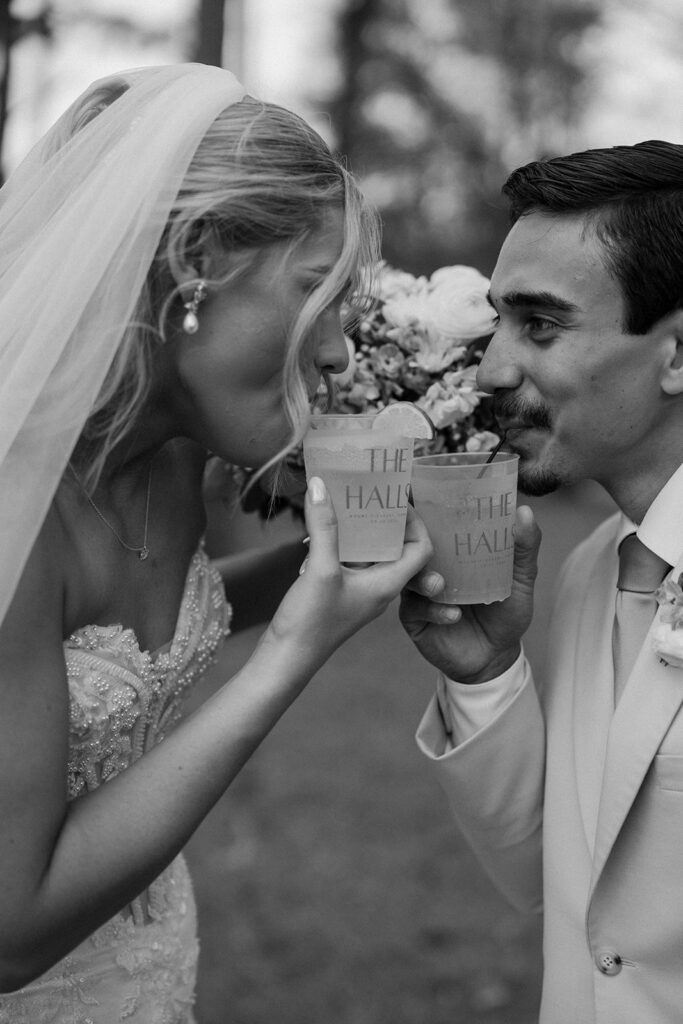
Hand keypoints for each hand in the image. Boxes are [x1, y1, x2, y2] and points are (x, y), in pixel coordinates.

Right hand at [262, 477, 432, 674]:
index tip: (395, 498)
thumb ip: (324, 527)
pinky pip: (352, 561)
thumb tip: (321, 485)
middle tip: (373, 493)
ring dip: (364, 529)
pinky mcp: (341, 592)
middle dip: (388, 520)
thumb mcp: (320, 570)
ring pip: (373, 553)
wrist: (286, 659)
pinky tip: (325, 528)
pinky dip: (345, 542)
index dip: (414, 521)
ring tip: (350, 502)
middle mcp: (380, 587)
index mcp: (388, 583)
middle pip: (398, 547)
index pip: (421, 548)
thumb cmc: (311, 622)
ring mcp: (361, 591)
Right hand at [399, 505, 540, 682]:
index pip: (435, 521)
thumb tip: (524, 510)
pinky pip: (415, 607)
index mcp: (453, 549)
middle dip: (415, 538)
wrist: (495, 658)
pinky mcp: (414, 617)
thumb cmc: (505, 613)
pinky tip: (454, 615)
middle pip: (412, 544)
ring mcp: (419, 590)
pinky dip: (434, 609)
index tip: (422, 489)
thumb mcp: (520, 579)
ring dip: (424, 578)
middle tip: (426, 539)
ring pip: (409, 575)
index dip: (426, 505)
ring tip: (440, 586)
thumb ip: (523, 548)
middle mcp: (432, 565)